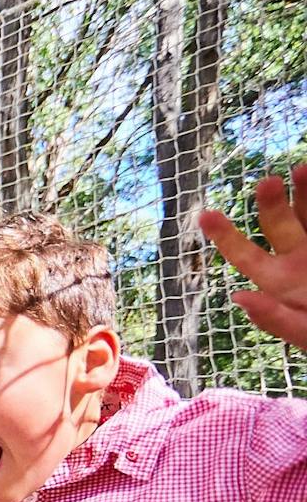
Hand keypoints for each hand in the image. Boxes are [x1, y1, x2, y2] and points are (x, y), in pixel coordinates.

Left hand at [199, 164, 306, 350]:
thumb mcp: (305, 333)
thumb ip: (274, 319)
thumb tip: (238, 297)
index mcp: (278, 281)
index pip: (244, 255)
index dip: (225, 236)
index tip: (205, 214)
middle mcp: (297, 257)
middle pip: (278, 223)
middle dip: (272, 203)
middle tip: (267, 183)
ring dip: (306, 190)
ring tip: (303, 168)